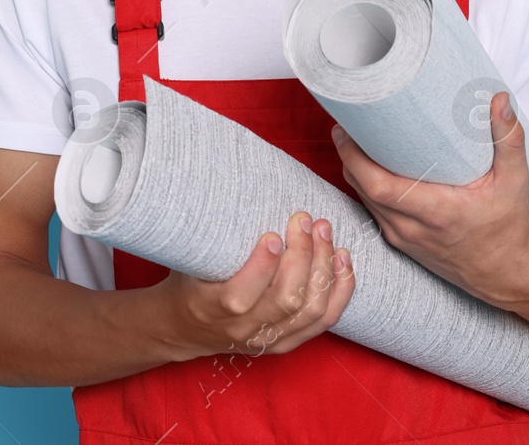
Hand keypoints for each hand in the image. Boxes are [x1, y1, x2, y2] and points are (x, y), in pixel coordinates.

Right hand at [157, 210, 354, 360]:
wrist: (185, 327)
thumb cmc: (189, 283)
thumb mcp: (190, 261)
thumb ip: (212, 239)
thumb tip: (235, 188)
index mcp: (211, 308)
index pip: (240, 296)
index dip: (262, 266)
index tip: (273, 234)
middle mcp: (243, 329)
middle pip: (286, 299)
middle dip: (302, 255)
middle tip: (304, 220)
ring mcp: (269, 339)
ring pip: (310, 309)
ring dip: (324, 266)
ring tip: (324, 231)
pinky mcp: (287, 341)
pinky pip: (324, 320)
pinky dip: (340, 289)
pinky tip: (342, 259)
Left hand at [332, 91, 528, 305]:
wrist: (504, 274)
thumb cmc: (508, 227)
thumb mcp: (515, 182)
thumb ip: (509, 140)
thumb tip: (500, 100)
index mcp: (437, 212)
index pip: (380, 187)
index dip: (356, 158)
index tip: (348, 130)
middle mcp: (413, 228)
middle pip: (363, 190)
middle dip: (348, 156)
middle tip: (345, 125)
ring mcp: (404, 238)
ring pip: (364, 201)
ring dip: (353, 172)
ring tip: (352, 140)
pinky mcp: (402, 243)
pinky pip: (373, 212)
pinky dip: (365, 189)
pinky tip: (367, 168)